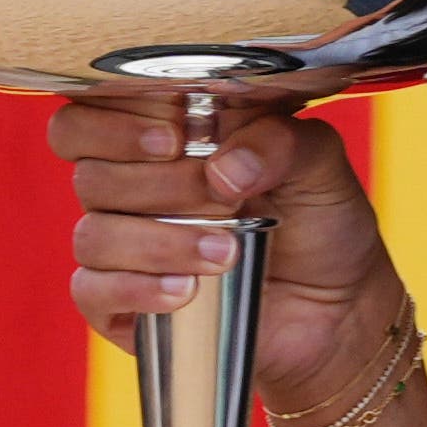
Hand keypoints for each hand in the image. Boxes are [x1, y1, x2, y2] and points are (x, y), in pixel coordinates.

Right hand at [54, 88, 398, 412]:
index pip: (86, 119)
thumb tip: (223, 167)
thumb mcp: (318, 165)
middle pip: (89, 175)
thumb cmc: (319, 224)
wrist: (339, 307)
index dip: (113, 125)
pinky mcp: (122, 305)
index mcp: (161, 141)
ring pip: (95, 236)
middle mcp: (130, 191)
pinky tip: (187, 290)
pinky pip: (94, 292)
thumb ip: (281, 141)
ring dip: (161, 242)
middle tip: (218, 195)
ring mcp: (123, 250)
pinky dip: (138, 289)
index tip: (175, 138)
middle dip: (156, 185)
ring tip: (227, 252)